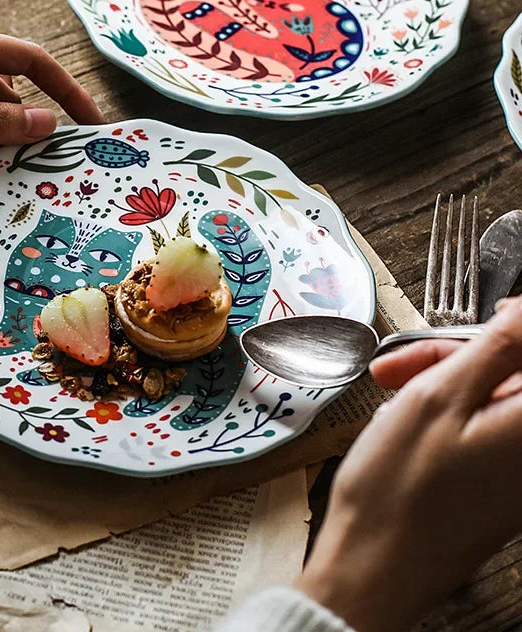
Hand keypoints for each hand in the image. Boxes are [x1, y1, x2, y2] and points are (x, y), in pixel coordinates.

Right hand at [296, 297, 521, 631]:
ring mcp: (518, 470)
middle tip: (404, 363)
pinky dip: (446, 412)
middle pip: (512, 375)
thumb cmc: (398, 491)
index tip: (481, 319)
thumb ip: (495, 347)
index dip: (510, 325)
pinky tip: (406, 414)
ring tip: (391, 387)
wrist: (377, 566)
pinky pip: (482, 428)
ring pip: (492, 398)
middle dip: (459, 356)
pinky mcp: (500, 484)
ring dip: (444, 382)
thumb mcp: (437, 398)